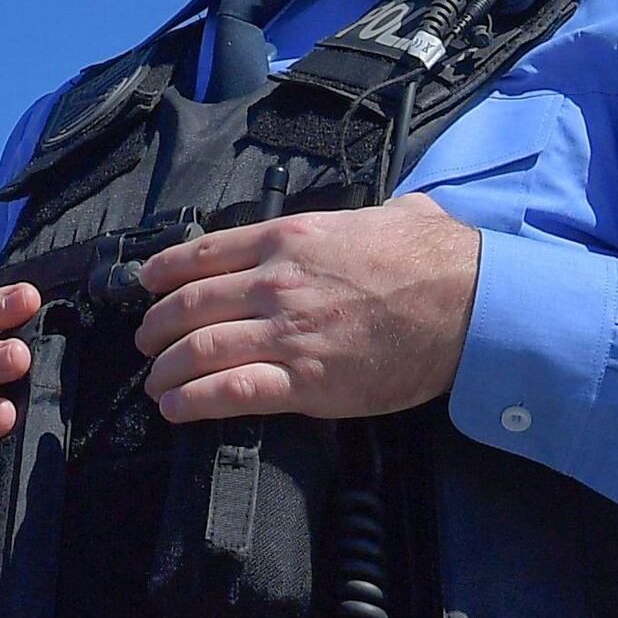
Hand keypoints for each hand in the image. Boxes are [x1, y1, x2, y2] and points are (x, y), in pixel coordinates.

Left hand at [135, 196, 479, 422]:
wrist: (469, 305)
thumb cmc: (438, 259)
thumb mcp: (394, 214)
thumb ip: (371, 215)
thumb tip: (392, 209)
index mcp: (289, 239)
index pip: (204, 253)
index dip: (165, 272)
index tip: (149, 284)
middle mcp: (275, 282)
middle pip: (189, 305)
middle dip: (157, 327)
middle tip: (147, 342)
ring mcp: (286, 333)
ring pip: (198, 350)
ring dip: (165, 370)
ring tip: (155, 382)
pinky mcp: (305, 382)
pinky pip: (229, 392)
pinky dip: (192, 402)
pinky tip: (175, 408)